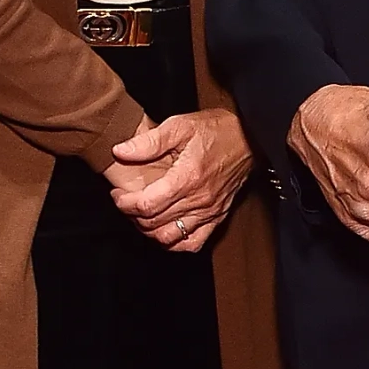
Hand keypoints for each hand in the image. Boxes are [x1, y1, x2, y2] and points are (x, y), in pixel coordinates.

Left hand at [110, 107, 253, 253]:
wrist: (251, 137)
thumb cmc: (216, 130)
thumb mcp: (180, 125)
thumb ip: (149, 141)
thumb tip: (120, 151)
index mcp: (186, 178)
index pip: (146, 205)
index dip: (124, 203)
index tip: (117, 194)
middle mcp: (198, 200)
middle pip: (153, 223)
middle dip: (131, 215)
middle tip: (126, 201)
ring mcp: (209, 212)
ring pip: (169, 238)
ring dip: (149, 230)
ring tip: (142, 215)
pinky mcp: (217, 217)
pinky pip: (192, 243)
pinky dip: (174, 242)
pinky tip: (165, 230)